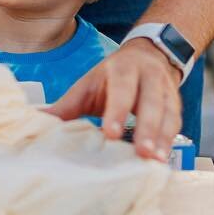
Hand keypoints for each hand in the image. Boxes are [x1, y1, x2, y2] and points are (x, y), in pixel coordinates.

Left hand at [44, 39, 180, 160]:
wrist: (149, 54)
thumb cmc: (113, 76)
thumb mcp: (89, 84)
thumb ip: (67, 105)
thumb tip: (37, 121)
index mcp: (123, 68)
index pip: (122, 88)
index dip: (118, 110)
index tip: (111, 133)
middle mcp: (148, 76)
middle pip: (151, 101)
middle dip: (148, 128)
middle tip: (143, 153)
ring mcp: (165, 89)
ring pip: (168, 113)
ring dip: (163, 137)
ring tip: (157, 160)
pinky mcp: (175, 104)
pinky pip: (176, 122)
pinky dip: (170, 140)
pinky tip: (164, 158)